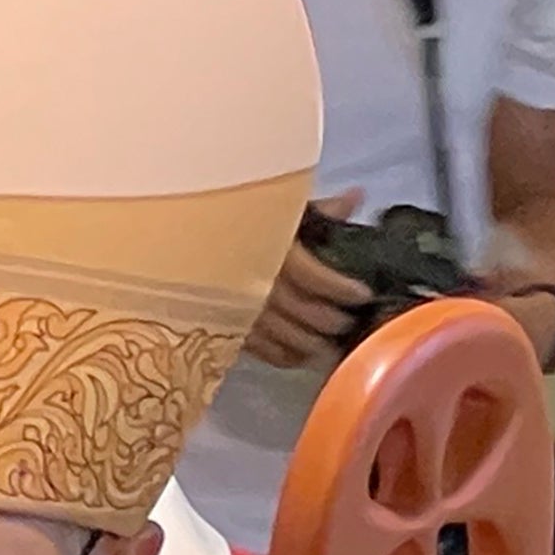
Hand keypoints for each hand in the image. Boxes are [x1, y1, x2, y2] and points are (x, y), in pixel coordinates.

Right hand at [246, 198, 372, 369]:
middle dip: (333, 320)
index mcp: (271, 249)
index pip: (316, 277)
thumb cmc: (239, 220)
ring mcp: (241, 310)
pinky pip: (264, 351)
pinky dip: (287, 356)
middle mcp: (256, 282)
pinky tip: (302, 353)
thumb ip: (318, 208)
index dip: (343, 289)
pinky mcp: (229, 329)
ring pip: (288, 337)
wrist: (192, 239)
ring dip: (315, 343)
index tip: (363, 294)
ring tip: (330, 342)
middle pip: (305, 312)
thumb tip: (356, 198)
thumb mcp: (279, 206)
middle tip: (349, 320)